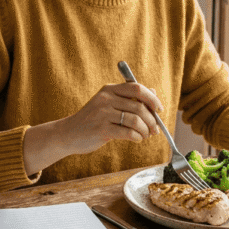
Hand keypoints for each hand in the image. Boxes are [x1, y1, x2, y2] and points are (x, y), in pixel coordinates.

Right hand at [23, 82, 163, 174]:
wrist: (69, 134)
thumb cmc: (92, 120)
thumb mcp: (109, 104)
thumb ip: (129, 98)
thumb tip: (154, 93)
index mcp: (109, 89)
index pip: (137, 88)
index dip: (152, 99)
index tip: (159, 109)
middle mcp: (106, 98)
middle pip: (139, 107)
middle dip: (152, 120)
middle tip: (154, 130)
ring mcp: (103, 113)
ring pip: (136, 120)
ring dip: (145, 130)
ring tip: (145, 136)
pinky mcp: (101, 129)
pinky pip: (128, 133)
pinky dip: (137, 137)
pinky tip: (136, 139)